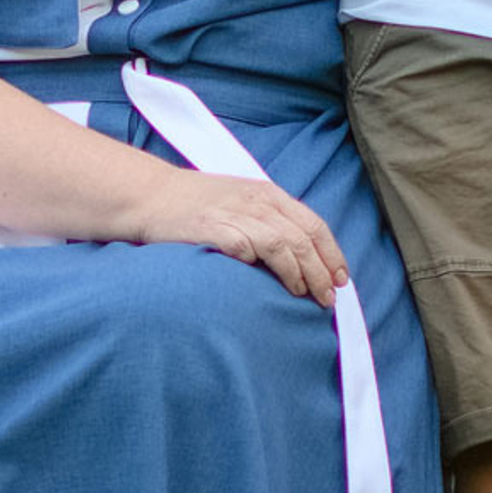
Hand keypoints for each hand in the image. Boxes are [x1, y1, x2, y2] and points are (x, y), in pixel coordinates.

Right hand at [144, 168, 347, 307]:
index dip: (332, 254)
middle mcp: (255, 201)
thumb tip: (302, 256)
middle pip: (302, 237)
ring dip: (299, 273)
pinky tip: (266, 283)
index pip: (312, 224)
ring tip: (305, 295)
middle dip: (321, 270)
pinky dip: (262, 266)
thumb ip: (269, 220)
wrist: (150, 195)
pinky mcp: (213, 229)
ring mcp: (234, 214)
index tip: (341, 279)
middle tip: (328, 298)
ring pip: (282, 244)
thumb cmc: (195, 204)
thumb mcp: (240, 201)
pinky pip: (246, 248)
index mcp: (266, 194)